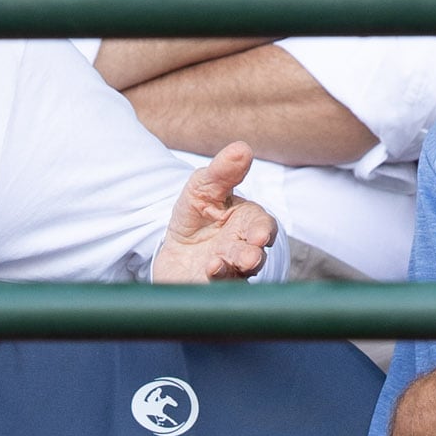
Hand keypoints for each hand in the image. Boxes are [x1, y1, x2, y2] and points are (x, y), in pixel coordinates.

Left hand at [151, 141, 277, 281]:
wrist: (172, 249)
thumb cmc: (196, 215)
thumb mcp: (203, 187)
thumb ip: (223, 171)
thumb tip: (242, 148)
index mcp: (247, 223)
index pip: (264, 227)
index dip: (264, 231)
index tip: (260, 235)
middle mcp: (243, 249)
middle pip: (255, 254)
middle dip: (252, 255)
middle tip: (250, 255)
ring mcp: (230, 271)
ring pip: (239, 274)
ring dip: (233, 268)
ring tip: (219, 263)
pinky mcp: (211, 287)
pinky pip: (219, 288)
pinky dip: (215, 279)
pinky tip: (208, 269)